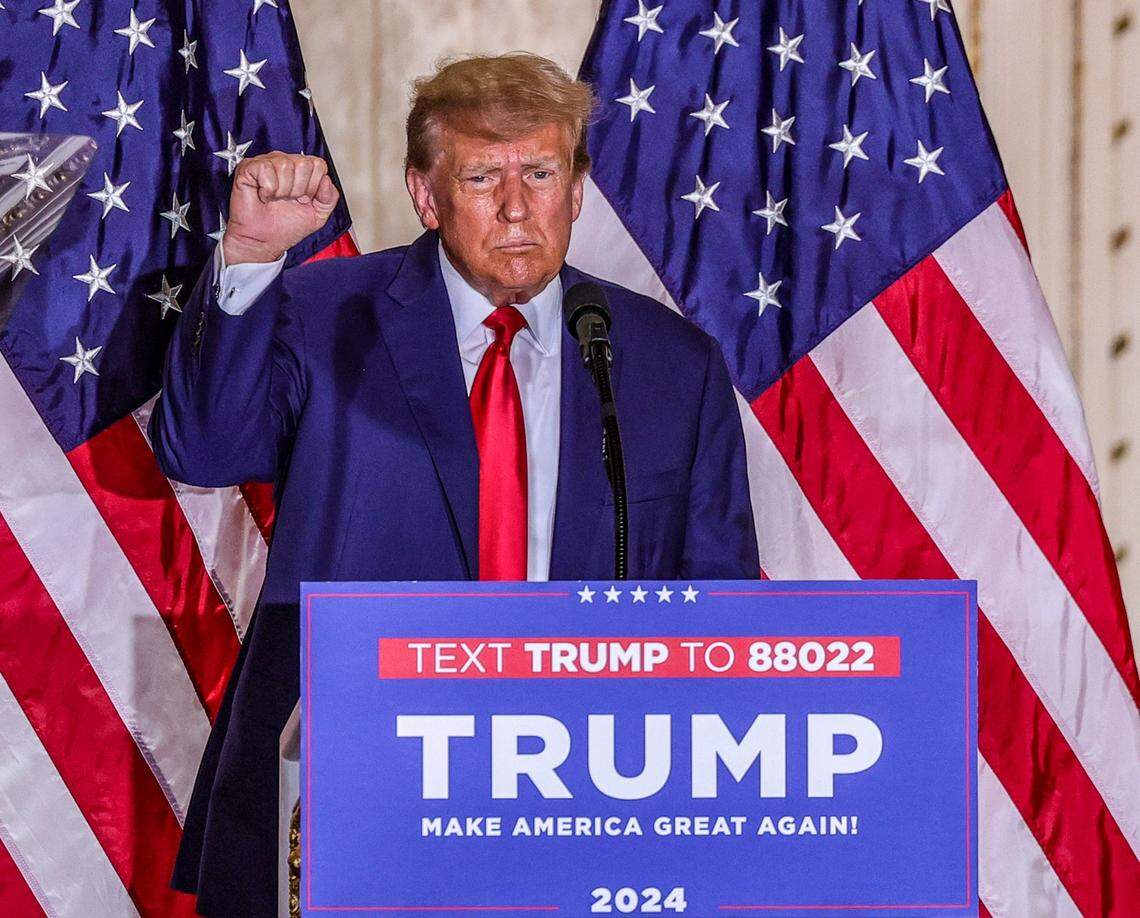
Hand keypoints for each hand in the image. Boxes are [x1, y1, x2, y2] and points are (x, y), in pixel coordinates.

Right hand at [222, 152, 339, 264]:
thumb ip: (329, 198)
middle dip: (298, 189)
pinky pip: (266, 169)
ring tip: (275, 199)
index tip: (302, 200)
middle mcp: (285, 162)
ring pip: (285, 165)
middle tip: (287, 200)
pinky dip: (267, 189)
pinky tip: (263, 196)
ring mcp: (267, 162)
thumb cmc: (286, 227)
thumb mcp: (318, 215)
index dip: (313, 186)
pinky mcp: (249, 167)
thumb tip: (326, 180)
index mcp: (301, 170)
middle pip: (304, 164)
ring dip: (282, 191)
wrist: (263, 241)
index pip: (318, 164)